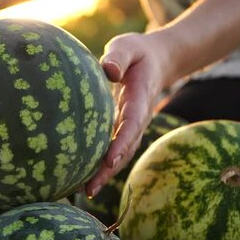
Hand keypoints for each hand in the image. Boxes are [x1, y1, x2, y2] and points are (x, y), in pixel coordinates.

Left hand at [84, 32, 167, 197]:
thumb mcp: (129, 47)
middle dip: (109, 170)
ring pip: (121, 154)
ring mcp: (132, 126)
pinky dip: (102, 166)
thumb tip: (108, 71)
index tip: (108, 160)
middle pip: (126, 148)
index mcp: (140, 98)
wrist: (156, 60)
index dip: (121, 143)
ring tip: (83, 192)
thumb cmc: (137, 52)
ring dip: (105, 174)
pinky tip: (83, 179)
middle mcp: (138, 117)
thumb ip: (119, 56)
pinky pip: (114, 149)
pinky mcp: (124, 128)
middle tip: (90, 188)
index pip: (132, 124)